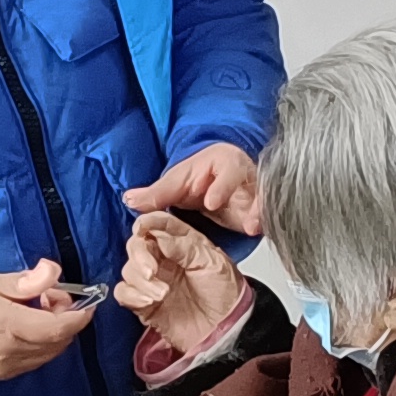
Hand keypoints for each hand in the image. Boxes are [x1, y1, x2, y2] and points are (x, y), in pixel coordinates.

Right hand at [0, 262, 95, 380]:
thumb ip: (25, 281)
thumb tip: (53, 272)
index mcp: (8, 325)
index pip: (59, 327)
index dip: (79, 315)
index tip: (86, 302)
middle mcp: (10, 351)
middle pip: (59, 342)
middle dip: (66, 320)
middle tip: (51, 296)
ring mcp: (5, 366)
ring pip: (49, 354)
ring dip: (54, 334)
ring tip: (37, 311)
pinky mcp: (0, 374)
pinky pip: (34, 361)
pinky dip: (41, 345)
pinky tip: (27, 328)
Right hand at [113, 210, 248, 362]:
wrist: (227, 333)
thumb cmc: (227, 297)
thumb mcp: (213, 263)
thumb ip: (184, 246)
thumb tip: (157, 234)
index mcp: (184, 243)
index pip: (159, 224)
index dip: (147, 222)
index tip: (142, 228)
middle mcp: (165, 259)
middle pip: (137, 245)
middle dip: (140, 254)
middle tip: (151, 269)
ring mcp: (154, 280)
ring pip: (129, 269)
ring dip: (140, 279)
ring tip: (162, 293)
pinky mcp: (144, 303)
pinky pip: (124, 292)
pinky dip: (131, 294)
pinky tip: (148, 301)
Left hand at [123, 141, 264, 237]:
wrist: (219, 175)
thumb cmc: (201, 173)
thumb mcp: (178, 181)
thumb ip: (157, 194)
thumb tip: (129, 200)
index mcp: (225, 162)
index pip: (229, 170)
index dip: (222, 186)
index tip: (212, 202)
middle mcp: (245, 175)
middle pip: (253, 185)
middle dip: (251, 202)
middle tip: (247, 221)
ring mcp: (256, 192)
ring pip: (264, 201)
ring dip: (260, 215)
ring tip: (253, 228)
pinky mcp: (260, 209)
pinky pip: (266, 216)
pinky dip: (263, 224)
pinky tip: (258, 233)